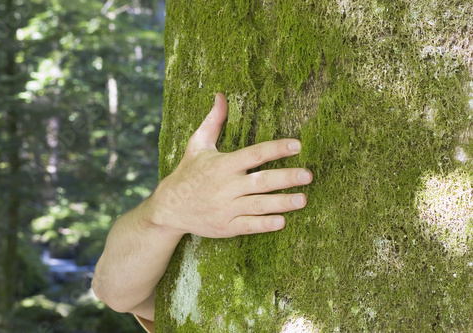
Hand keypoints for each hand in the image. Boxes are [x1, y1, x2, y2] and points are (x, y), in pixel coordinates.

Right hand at [145, 93, 312, 237]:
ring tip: (303, 200)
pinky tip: (282, 221)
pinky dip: (265, 224)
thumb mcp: (197, 145)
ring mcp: (226, 208)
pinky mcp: (225, 226)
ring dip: (282, 202)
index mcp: (222, 164)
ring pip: (259, 205)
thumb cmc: (187, 173)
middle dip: (286, 178)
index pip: (254, 154)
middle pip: (261, 181)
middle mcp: (226, 186)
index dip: (276, 148)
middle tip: (308, 175)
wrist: (169, 207)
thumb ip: (213, 121)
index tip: (297, 145)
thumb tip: (220, 95)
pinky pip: (248, 226)